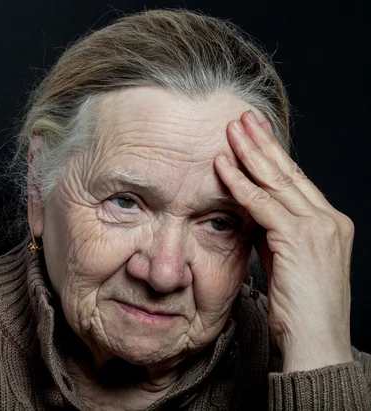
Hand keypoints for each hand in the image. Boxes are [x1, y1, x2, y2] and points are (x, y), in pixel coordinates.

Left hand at [214, 110, 354, 371]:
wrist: (317, 343)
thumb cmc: (300, 308)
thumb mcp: (285, 262)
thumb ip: (273, 234)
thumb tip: (251, 214)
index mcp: (328, 223)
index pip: (296, 180)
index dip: (273, 155)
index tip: (254, 134)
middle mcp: (328, 219)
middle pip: (288, 172)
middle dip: (263, 142)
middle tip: (243, 118)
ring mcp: (318, 227)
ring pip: (277, 181)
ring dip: (251, 153)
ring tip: (232, 130)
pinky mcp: (301, 239)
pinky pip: (263, 204)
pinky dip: (241, 184)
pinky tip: (224, 166)